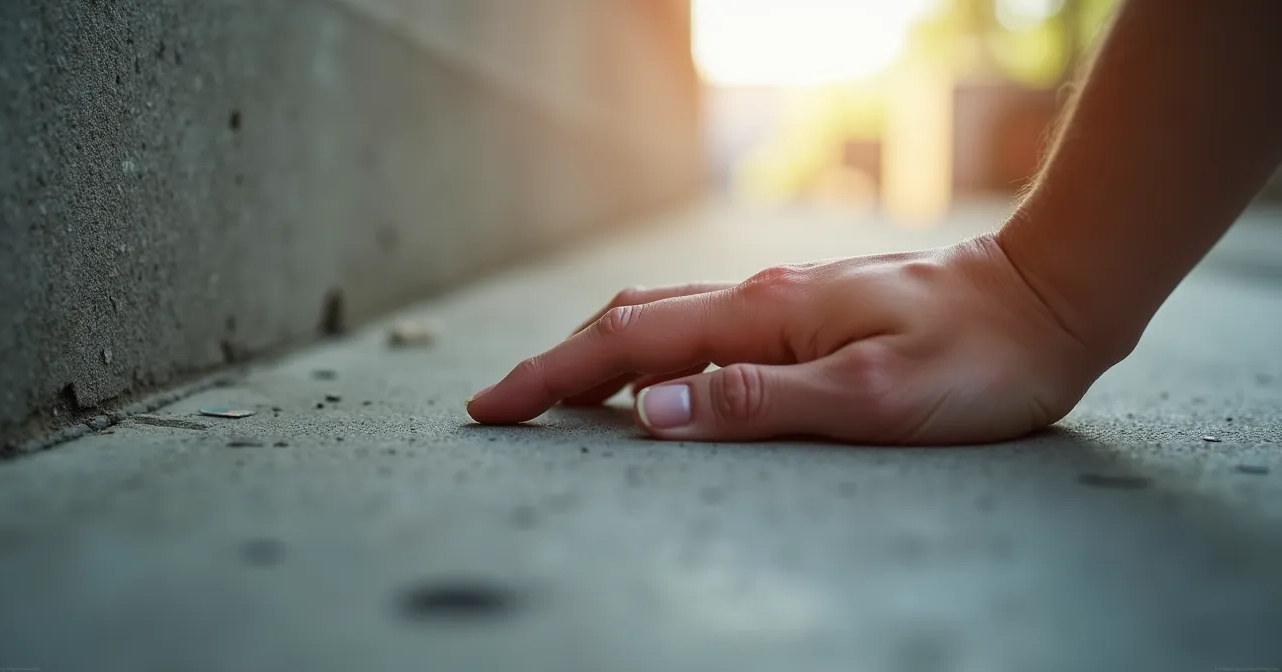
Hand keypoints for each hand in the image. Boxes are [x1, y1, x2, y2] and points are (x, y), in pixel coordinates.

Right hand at [465, 235, 1112, 443]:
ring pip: (663, 319)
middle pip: (630, 324)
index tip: (494, 407)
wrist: (1046, 299)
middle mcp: (762, 299)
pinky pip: (704, 327)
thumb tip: (655, 410)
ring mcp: (783, 302)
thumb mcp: (873, 397)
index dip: (552, 377)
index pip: (628, 345)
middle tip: (504, 404)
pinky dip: (654, 352)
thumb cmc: (974, 357)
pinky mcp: (807, 313)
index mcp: (764, 316)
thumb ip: (760, 401)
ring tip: (558, 395)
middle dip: (558, 365)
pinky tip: (658, 380)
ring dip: (600, 355)